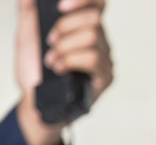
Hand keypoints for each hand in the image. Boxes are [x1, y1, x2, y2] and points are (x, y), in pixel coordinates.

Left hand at [15, 0, 112, 144]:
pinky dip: (71, 60)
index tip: (60, 6)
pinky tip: (60, 68)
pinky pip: (94, 59)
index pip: (97, 4)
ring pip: (93, 38)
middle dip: (65, 28)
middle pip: (94, 19)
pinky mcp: (105, 77)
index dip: (83, 0)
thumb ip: (30, 14)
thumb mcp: (27, 38)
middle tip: (50, 43)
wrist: (37, 102)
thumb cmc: (36, 73)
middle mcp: (98, 41)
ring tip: (52, 61)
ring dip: (65, 48)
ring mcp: (104, 59)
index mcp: (83, 27)